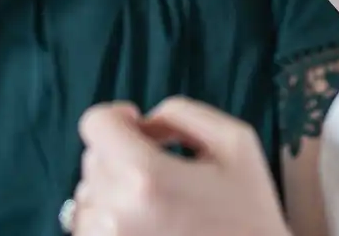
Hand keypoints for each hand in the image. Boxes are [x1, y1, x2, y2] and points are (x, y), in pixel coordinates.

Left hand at [68, 99, 288, 235]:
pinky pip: (90, 228)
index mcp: (146, 175)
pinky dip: (111, 220)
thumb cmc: (250, 216)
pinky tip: (147, 225)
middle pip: (93, 158)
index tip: (136, 126)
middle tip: (162, 172)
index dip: (116, 117)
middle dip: (122, 154)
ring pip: (89, 195)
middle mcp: (118, 212)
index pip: (95, 124)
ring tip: (156, 204)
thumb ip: (182, 114)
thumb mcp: (236, 143)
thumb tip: (144, 123)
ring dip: (114, 190)